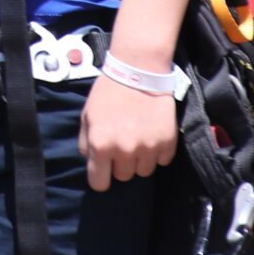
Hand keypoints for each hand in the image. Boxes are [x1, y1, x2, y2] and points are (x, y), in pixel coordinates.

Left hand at [79, 73, 179, 190]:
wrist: (138, 70)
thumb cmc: (108, 93)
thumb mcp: (87, 116)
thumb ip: (86, 144)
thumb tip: (93, 162)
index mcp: (100, 145)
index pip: (99, 184)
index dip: (101, 177)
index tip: (104, 170)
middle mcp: (124, 150)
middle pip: (123, 177)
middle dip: (120, 163)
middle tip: (123, 143)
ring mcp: (148, 148)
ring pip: (143, 171)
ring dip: (140, 159)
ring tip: (138, 138)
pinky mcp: (167, 142)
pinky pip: (162, 161)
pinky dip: (158, 152)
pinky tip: (152, 134)